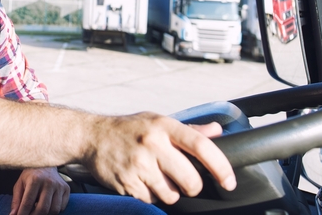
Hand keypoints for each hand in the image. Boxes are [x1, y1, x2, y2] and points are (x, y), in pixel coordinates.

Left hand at [10, 167, 69, 214]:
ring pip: (54, 210)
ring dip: (45, 214)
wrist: (46, 163)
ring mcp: (59, 186)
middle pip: (42, 208)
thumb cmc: (31, 175)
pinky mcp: (66, 189)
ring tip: (38, 210)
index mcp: (35, 179)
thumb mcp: (20, 184)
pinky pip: (61, 207)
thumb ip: (16, 200)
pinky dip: (54, 210)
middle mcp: (49, 182)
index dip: (23, 214)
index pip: (28, 202)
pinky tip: (48, 205)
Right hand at [84, 113, 235, 204]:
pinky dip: (149, 194)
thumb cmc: (130, 129)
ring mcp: (139, 164)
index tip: (229, 181)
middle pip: (191, 180)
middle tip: (183, 179)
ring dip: (168, 191)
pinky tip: (140, 179)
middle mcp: (152, 144)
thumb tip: (217, 131)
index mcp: (164, 126)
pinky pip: (151, 199)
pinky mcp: (127, 182)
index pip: (201, 146)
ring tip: (155, 175)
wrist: (92, 136)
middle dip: (192, 186)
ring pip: (172, 194)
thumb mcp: (158, 121)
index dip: (221, 166)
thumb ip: (190, 130)